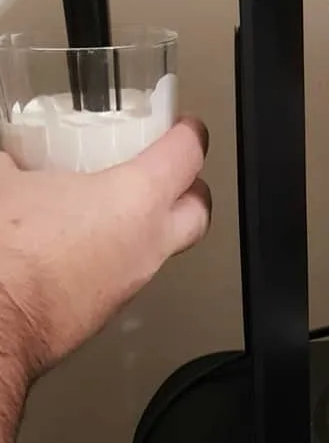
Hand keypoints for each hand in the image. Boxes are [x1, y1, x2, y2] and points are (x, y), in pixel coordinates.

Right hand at [0, 117, 210, 382]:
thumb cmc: (8, 254)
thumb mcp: (5, 182)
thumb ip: (15, 162)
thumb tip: (8, 160)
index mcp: (134, 200)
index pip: (186, 157)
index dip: (189, 135)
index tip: (185, 127)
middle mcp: (145, 246)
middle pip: (196, 213)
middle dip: (188, 189)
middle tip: (169, 171)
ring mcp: (128, 286)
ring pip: (160, 250)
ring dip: (148, 228)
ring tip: (113, 208)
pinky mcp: (102, 315)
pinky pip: (122, 277)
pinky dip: (112, 257)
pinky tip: (78, 247)